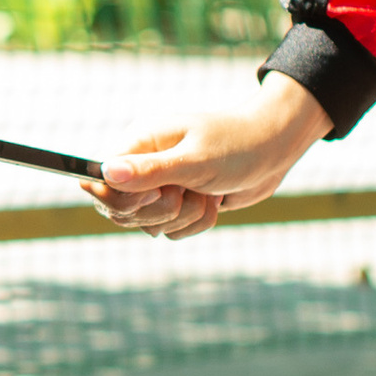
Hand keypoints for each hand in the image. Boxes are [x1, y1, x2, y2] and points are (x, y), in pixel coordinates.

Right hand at [88, 73, 330, 239]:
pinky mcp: (179, 204)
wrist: (275, 149)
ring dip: (185, 217)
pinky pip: (174, 231)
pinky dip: (197, 223)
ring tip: (208, 191)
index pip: (101, 181)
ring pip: (151, 226)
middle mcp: (143, 165)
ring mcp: (161, 186)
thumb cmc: (237, 144)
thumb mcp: (195, 159)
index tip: (153, 195)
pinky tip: (215, 200)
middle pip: (122, 211)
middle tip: (187, 192)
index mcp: (138, 143)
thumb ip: (151, 170)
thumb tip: (106, 173)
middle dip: (161, 211)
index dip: (121, 199)